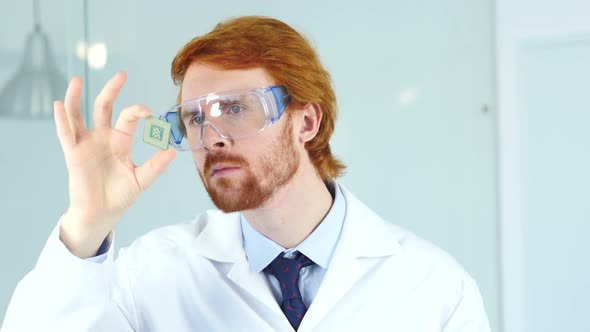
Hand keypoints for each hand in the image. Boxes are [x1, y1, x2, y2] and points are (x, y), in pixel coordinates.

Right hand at [54, 72, 175, 257]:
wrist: (102, 214)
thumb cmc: (120, 196)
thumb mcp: (141, 179)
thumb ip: (155, 166)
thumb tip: (172, 152)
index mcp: (120, 141)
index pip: (128, 118)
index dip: (138, 111)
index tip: (149, 112)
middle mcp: (102, 138)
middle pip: (104, 108)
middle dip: (112, 90)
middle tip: (121, 74)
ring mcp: (86, 144)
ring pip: (78, 115)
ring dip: (76, 97)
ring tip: (76, 80)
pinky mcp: (73, 154)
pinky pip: (65, 134)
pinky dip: (61, 119)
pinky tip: (59, 104)